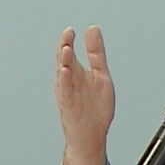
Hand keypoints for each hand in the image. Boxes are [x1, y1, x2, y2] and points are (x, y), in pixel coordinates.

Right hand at [56, 26, 114, 164]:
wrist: (92, 135)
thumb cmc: (95, 107)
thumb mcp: (101, 75)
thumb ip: (96, 53)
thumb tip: (93, 29)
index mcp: (76, 73)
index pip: (70, 53)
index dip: (69, 41)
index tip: (72, 30)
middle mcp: (70, 82)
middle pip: (64, 61)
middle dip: (64, 48)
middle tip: (68, 36)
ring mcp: (68, 94)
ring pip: (63, 75)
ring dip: (63, 62)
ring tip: (66, 49)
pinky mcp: (69, 106)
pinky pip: (65, 92)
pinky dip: (64, 82)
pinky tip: (64, 72)